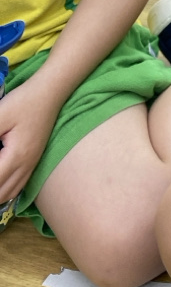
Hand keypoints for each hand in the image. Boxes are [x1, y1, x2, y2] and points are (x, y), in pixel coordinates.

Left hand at [0, 79, 58, 202]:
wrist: (50, 93)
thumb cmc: (24, 101)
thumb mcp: (0, 115)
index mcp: (16, 156)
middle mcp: (25, 166)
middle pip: (0, 194)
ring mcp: (31, 164)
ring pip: (9, 193)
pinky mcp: (34, 160)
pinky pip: (17, 186)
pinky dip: (3, 192)